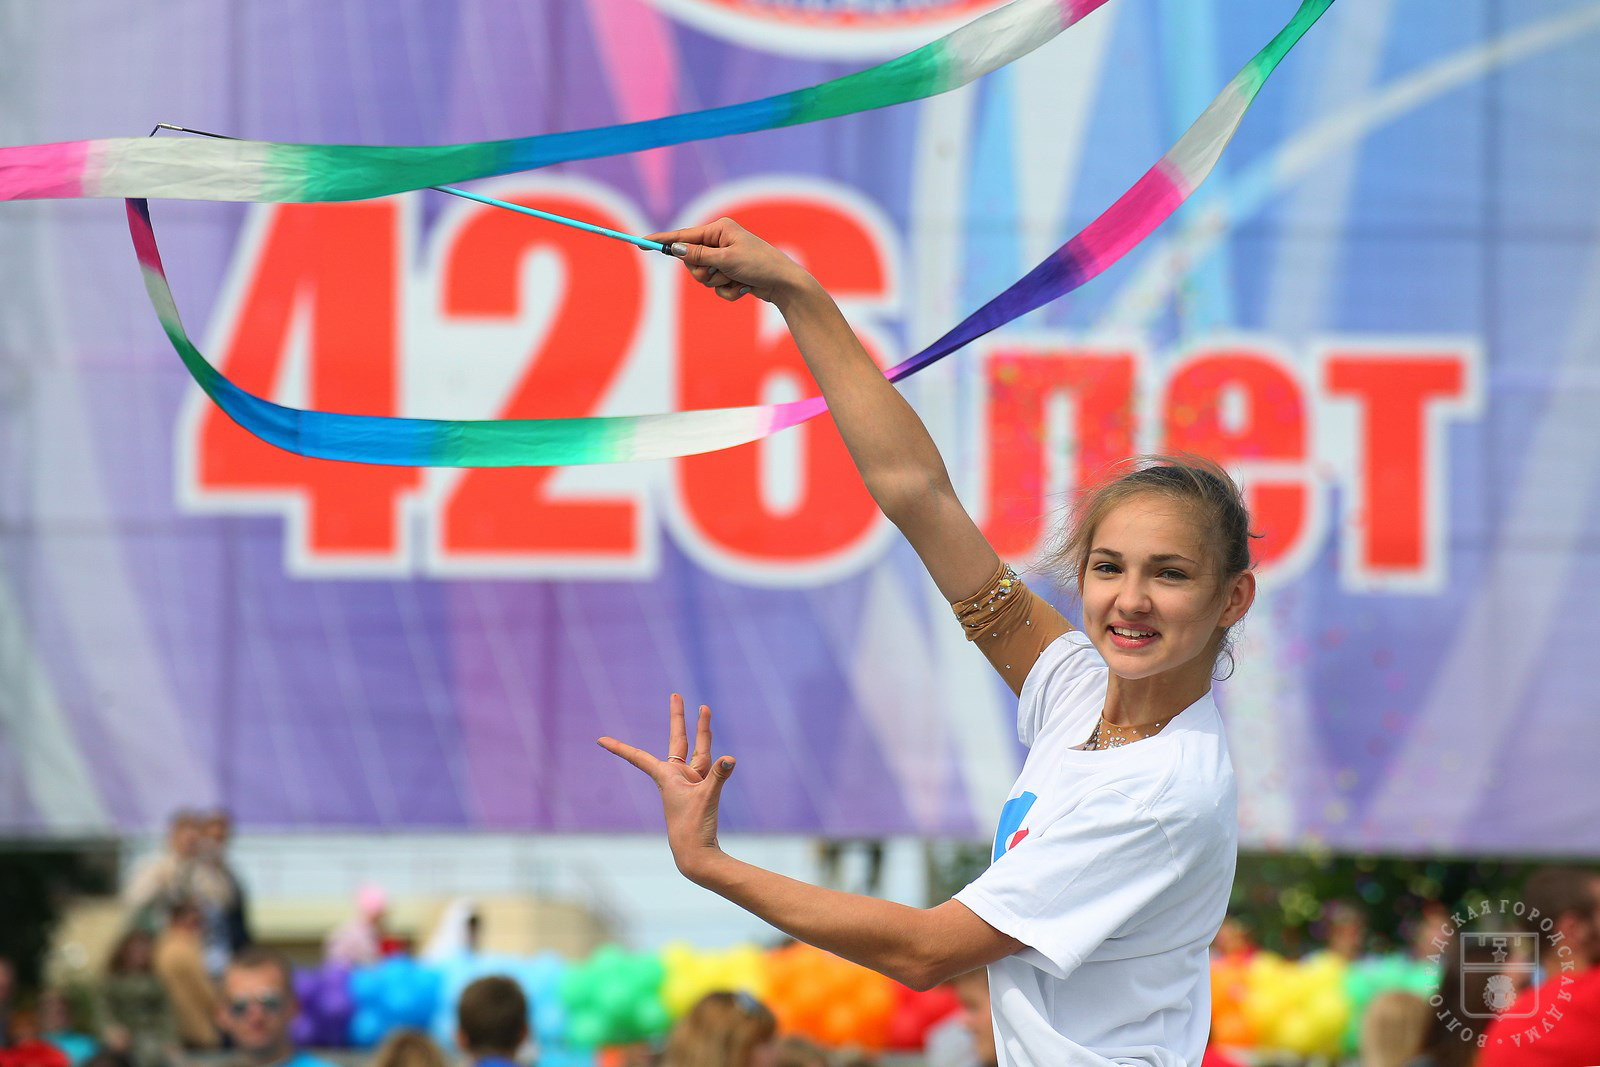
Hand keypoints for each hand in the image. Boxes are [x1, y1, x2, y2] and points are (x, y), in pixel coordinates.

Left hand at [598, 694, 736, 880]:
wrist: (696, 854)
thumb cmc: (692, 828)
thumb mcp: (706, 798)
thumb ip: (718, 776)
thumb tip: (730, 759)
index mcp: (666, 777)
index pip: (638, 757)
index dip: (620, 748)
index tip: (600, 740)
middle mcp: (677, 776)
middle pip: (678, 739)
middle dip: (678, 718)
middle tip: (675, 695)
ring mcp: (690, 782)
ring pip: (699, 751)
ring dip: (703, 731)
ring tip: (704, 708)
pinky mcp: (702, 791)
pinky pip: (710, 768)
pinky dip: (717, 760)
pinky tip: (723, 753)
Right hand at [647, 217, 815, 304]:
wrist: (784, 284)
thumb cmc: (759, 265)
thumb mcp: (726, 260)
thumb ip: (699, 256)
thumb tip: (675, 250)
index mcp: (719, 229)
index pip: (683, 236)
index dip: (662, 241)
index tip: (641, 243)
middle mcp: (720, 241)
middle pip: (691, 261)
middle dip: (702, 273)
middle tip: (718, 273)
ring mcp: (725, 258)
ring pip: (704, 277)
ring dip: (718, 283)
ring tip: (738, 280)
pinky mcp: (731, 274)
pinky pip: (717, 288)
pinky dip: (729, 291)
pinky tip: (744, 288)